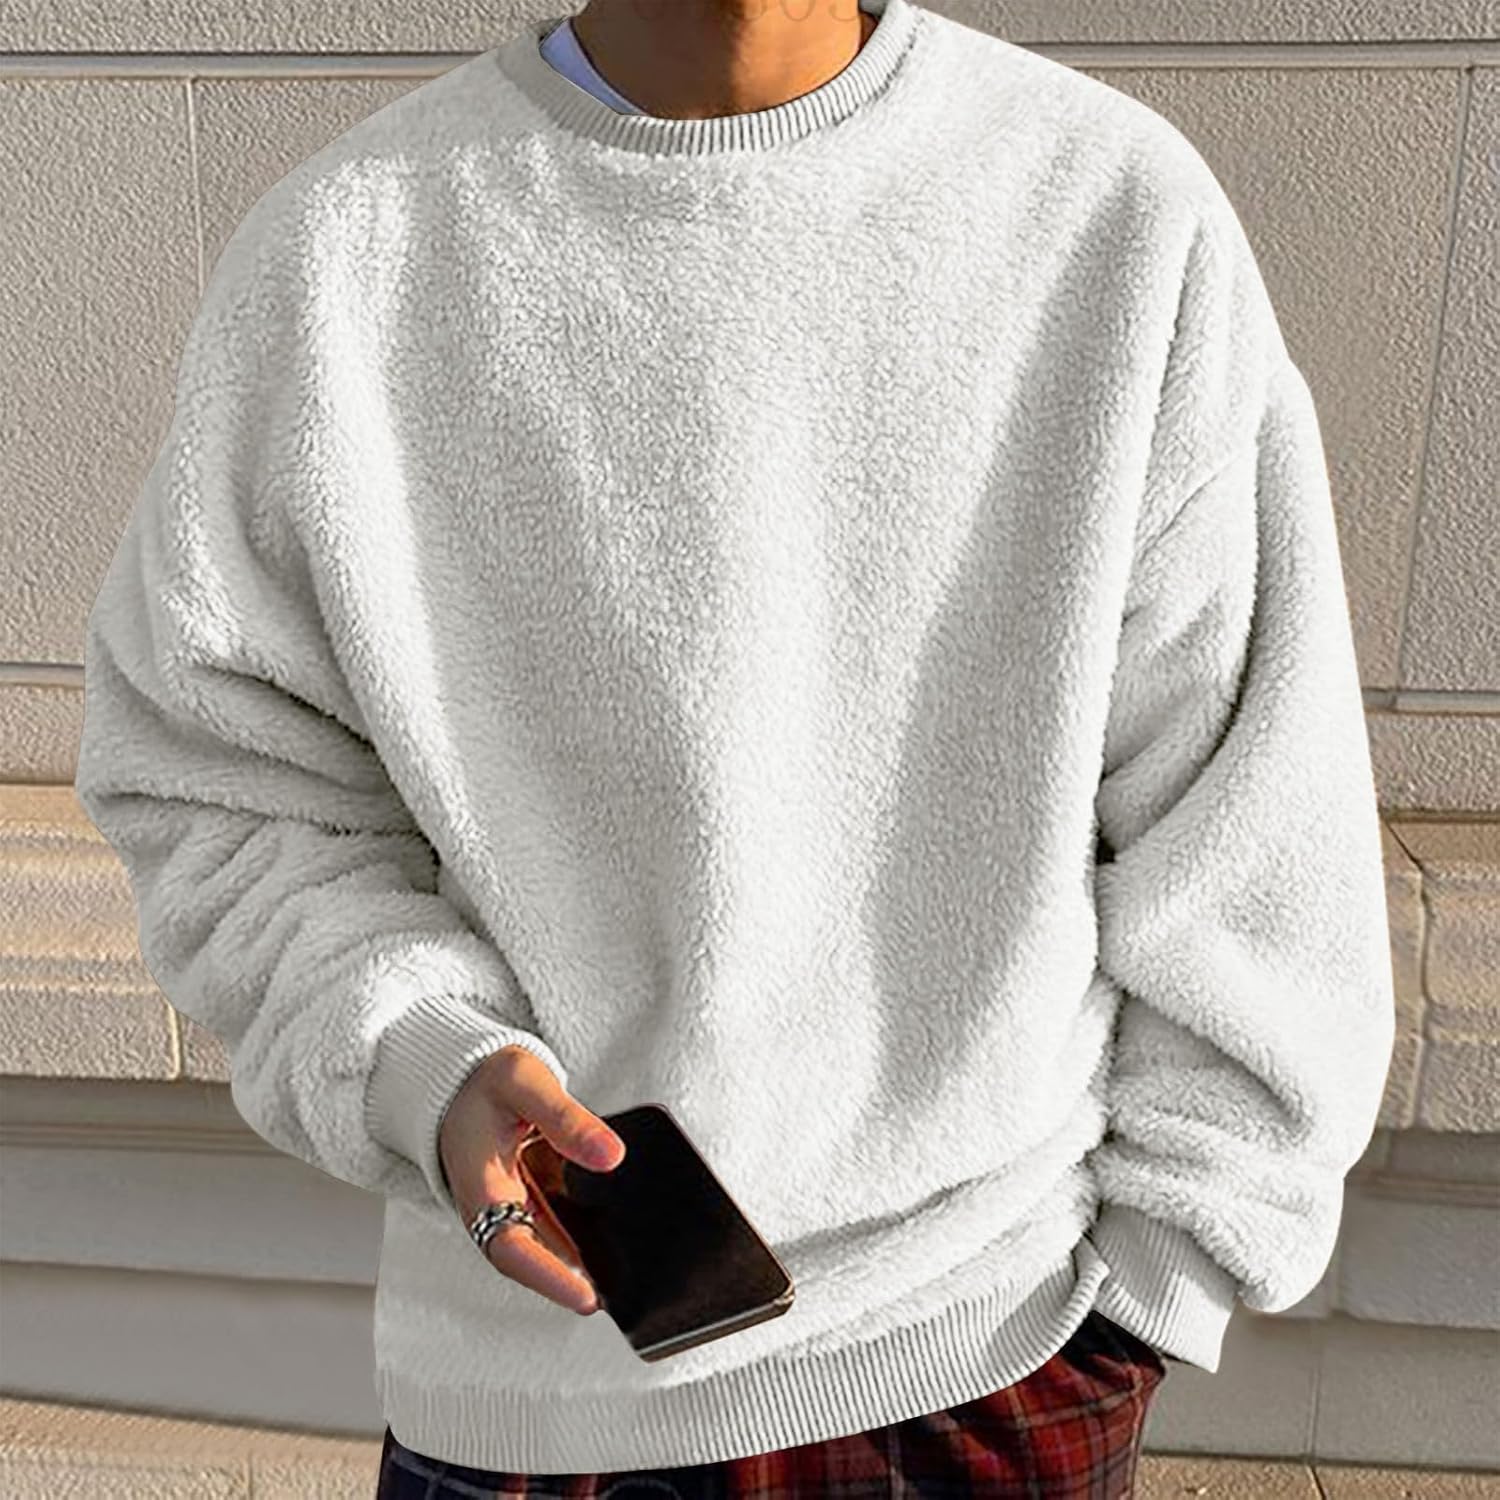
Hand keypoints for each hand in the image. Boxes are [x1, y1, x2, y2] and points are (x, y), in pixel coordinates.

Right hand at [438, 1044, 624, 1316]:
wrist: (460, 1077)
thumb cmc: (483, 1080)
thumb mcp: (525, 1084)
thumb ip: (566, 1119)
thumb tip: (611, 1156)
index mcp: (481, 1186)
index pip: (511, 1248)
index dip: (549, 1278)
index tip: (587, 1298)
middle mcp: (489, 1207)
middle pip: (530, 1260)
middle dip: (570, 1283)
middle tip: (620, 1296)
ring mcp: (505, 1206)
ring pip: (542, 1247)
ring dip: (576, 1264)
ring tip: (625, 1276)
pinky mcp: (520, 1199)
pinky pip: (549, 1227)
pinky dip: (577, 1237)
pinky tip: (610, 1237)